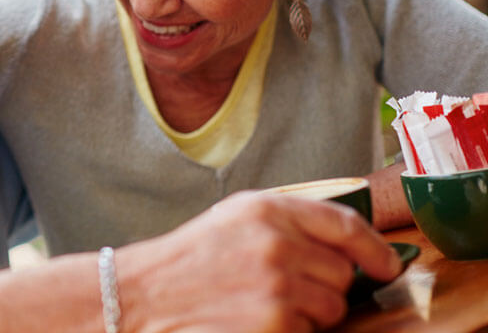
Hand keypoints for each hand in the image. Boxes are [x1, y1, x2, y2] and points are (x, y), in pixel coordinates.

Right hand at [116, 192, 400, 331]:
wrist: (143, 296)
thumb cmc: (188, 260)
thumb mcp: (234, 219)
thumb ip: (287, 222)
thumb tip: (349, 247)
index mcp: (267, 209)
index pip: (345, 224)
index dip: (374, 247)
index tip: (387, 264)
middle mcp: (277, 243)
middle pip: (342, 272)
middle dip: (324, 286)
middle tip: (283, 288)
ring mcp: (278, 285)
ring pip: (332, 307)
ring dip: (309, 313)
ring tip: (264, 305)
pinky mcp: (275, 323)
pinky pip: (309, 332)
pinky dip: (290, 331)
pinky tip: (255, 320)